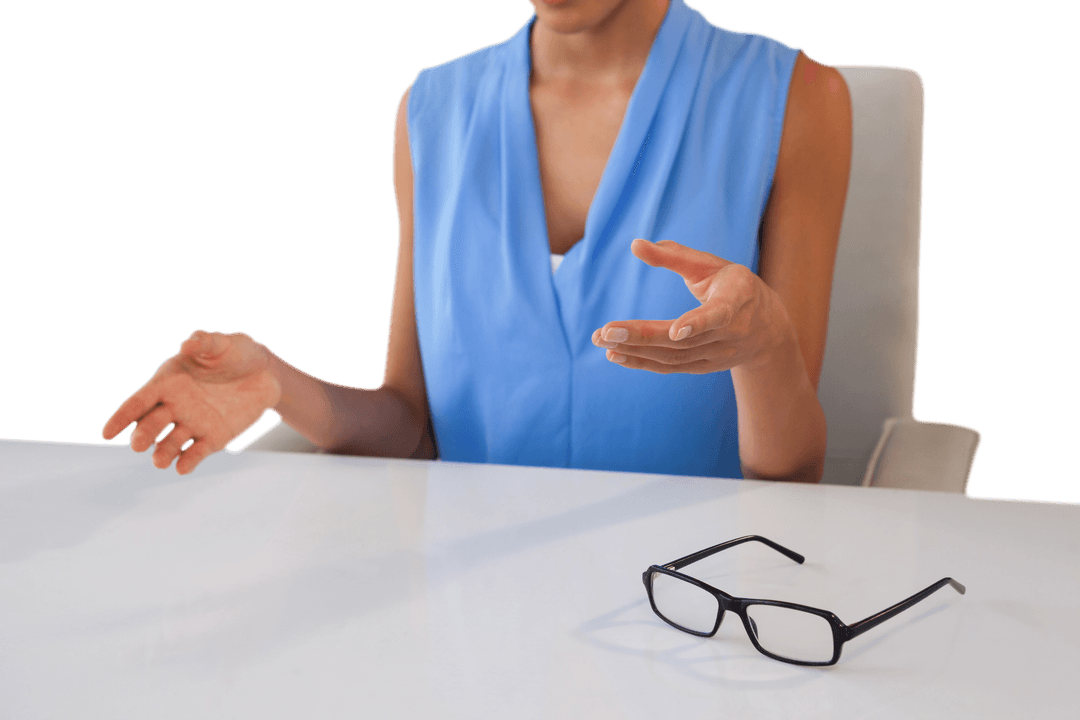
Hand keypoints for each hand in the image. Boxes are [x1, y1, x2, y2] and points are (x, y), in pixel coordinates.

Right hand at [101, 330, 281, 473]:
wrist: (266, 371)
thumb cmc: (236, 352)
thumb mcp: (220, 343)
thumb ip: (203, 342)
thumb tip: (187, 344)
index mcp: (167, 382)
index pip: (138, 402)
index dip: (122, 417)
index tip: (107, 433)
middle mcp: (175, 406)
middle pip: (151, 425)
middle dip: (143, 435)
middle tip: (138, 445)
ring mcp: (193, 423)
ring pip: (171, 443)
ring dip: (163, 453)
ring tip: (160, 461)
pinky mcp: (214, 437)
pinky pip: (197, 452)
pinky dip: (189, 461)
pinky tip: (183, 468)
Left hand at [591, 239, 793, 374]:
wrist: (767, 329)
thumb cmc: (733, 286)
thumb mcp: (711, 265)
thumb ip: (674, 255)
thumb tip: (634, 244)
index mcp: (738, 300)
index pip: (719, 315)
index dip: (699, 323)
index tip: (676, 330)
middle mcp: (731, 333)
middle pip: (684, 341)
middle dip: (643, 336)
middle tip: (605, 332)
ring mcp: (718, 355)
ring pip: (673, 357)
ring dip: (635, 350)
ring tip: (602, 340)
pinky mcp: (704, 367)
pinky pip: (670, 367)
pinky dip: (641, 362)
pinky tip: (615, 354)